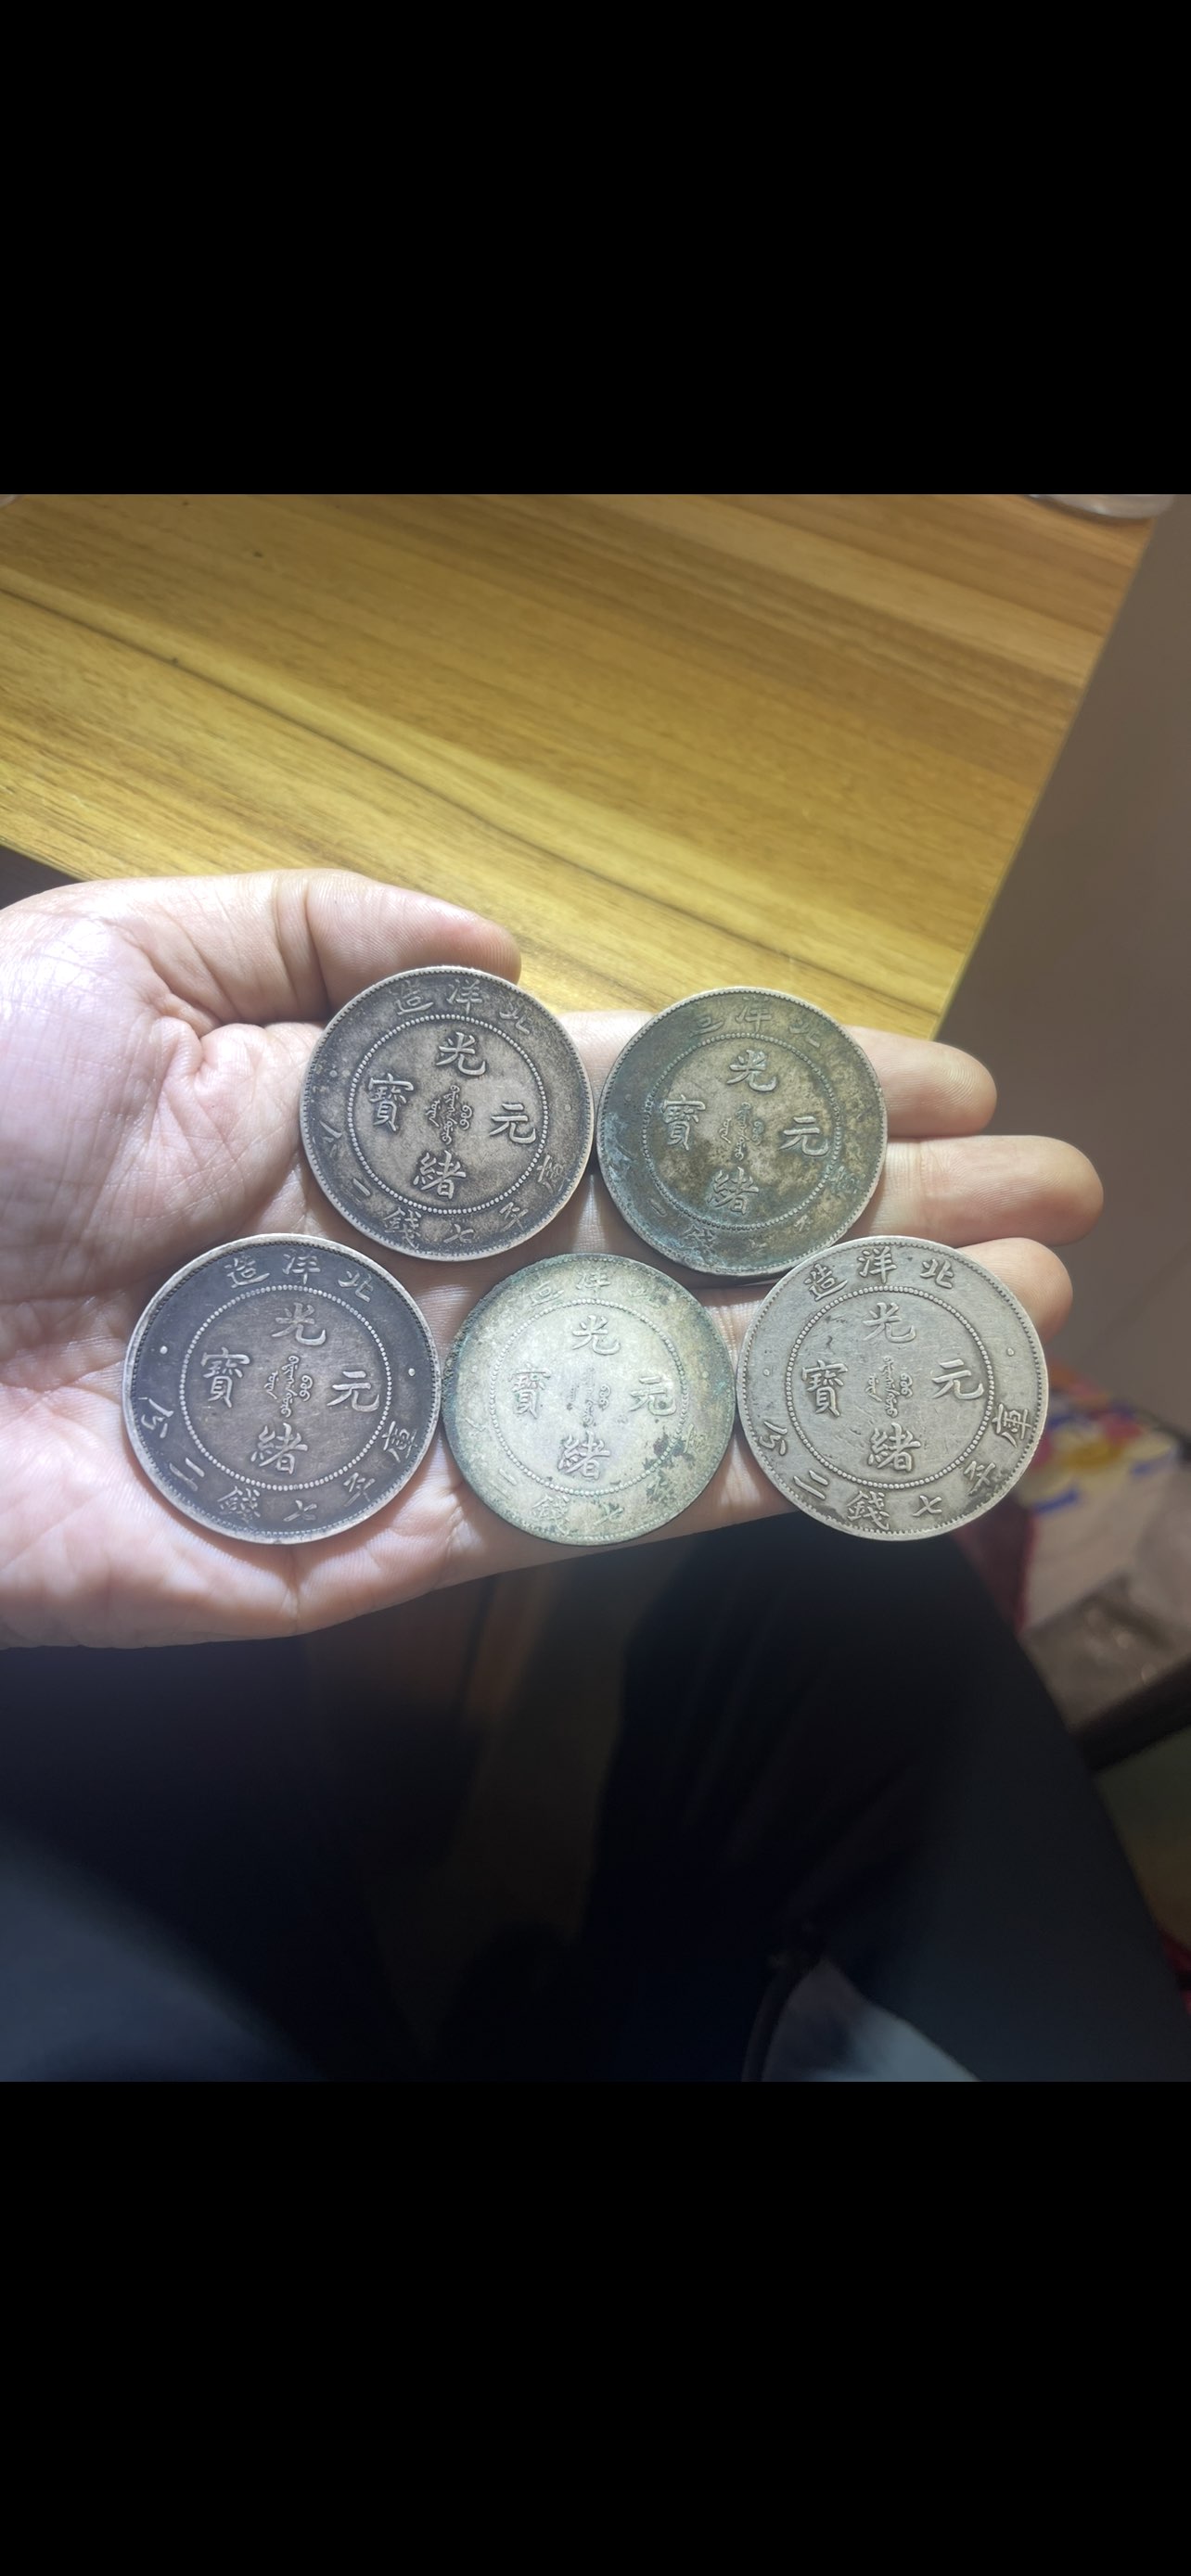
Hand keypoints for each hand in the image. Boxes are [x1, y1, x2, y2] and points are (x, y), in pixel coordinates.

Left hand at [0, 873, 1101, 1647]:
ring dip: (858, 1341)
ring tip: (1026, 1310)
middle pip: (692, 1241)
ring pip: (680, 1373)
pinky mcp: (380, 1546)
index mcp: (372, 1122)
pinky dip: (740, 1468)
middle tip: (1051, 1196)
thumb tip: (507, 948)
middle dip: (875, 1213)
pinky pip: (589, 1502)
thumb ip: (319, 937)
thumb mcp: (120, 960)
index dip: (785, 1086)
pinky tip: (873, 1420)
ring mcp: (415, 1408)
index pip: (625, 1102)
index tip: (939, 1073)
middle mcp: (423, 1266)